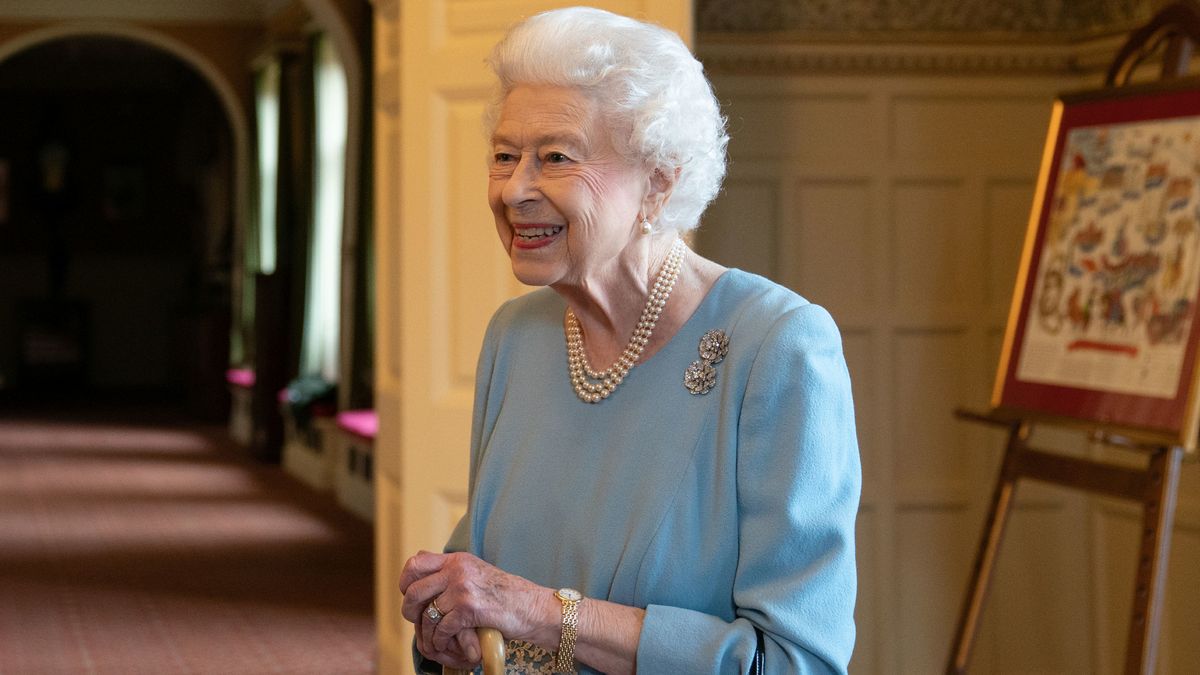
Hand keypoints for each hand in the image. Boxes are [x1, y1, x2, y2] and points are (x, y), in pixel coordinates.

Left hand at [399, 551, 555, 665]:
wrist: (533, 607)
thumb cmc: (506, 595)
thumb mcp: (477, 573)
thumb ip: (453, 573)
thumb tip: (424, 581)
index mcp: (457, 559)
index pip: (416, 562)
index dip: (406, 581)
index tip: (410, 595)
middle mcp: (458, 570)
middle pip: (414, 590)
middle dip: (410, 611)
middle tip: (416, 621)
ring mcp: (463, 588)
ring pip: (426, 613)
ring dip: (426, 631)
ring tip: (433, 638)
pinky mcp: (470, 608)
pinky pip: (441, 628)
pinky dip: (440, 640)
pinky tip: (446, 643)